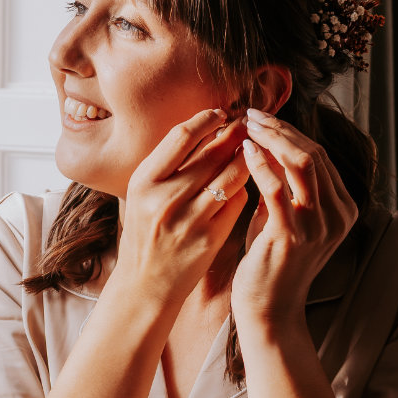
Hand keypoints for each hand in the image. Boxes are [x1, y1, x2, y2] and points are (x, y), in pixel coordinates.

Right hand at [111, 109, 251, 320]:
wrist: (146, 283)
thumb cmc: (146, 232)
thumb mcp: (144, 194)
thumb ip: (169, 165)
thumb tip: (207, 128)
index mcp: (143, 182)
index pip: (181, 136)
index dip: (205, 119)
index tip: (221, 113)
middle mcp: (164, 199)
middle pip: (210, 153)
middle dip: (234, 135)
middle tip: (248, 125)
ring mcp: (188, 220)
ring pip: (230, 176)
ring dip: (246, 158)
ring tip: (253, 148)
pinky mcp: (210, 238)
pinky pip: (236, 202)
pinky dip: (243, 187)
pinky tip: (246, 181)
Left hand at [231, 109, 357, 340]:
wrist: (270, 310)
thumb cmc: (271, 261)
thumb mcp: (285, 217)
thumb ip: (285, 185)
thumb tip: (268, 144)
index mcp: (343, 209)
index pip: (320, 156)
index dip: (291, 132)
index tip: (263, 118)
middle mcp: (338, 215)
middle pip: (313, 154)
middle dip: (281, 129)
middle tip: (252, 114)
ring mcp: (319, 226)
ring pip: (302, 164)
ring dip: (272, 140)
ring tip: (247, 127)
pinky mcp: (293, 236)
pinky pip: (277, 189)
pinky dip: (261, 165)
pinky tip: (245, 153)